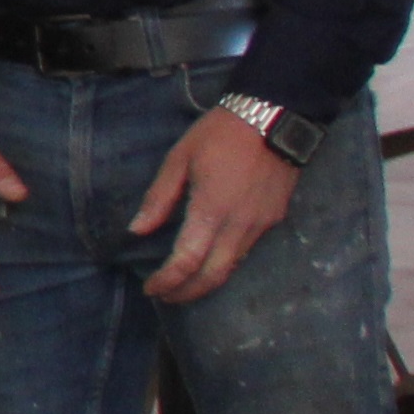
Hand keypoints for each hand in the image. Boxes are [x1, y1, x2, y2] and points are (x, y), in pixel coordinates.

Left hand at [132, 106, 302, 302]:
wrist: (276, 117)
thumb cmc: (221, 134)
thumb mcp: (179, 159)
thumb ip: (158, 198)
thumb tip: (137, 230)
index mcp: (211, 210)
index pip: (186, 261)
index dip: (167, 281)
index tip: (150, 288)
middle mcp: (239, 224)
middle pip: (213, 276)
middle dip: (187, 292)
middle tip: (165, 296)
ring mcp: (261, 224)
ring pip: (233, 266)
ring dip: (206, 282)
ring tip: (183, 284)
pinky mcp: (274, 218)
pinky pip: (247, 251)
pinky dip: (225, 264)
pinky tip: (210, 261)